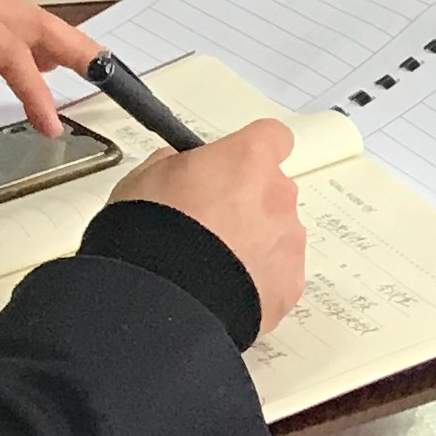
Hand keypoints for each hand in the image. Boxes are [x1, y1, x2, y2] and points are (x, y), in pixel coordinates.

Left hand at [0, 0, 87, 129]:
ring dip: (51, 46)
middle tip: (108, 70)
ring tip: (80, 67)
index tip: (51, 122)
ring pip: (17, 25)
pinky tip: (22, 65)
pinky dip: (19, 48)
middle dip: (74, 47)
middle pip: (33, 24)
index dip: (37, 91)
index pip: (13, 53)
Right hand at [108, 123, 306, 331]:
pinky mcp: (289, 285)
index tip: (230, 168)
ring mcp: (289, 241)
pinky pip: (278, 276)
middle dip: (247, 204)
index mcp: (248, 159)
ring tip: (210, 267)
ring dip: (253, 245)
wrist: (162, 297)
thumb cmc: (149, 231)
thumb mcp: (145, 178)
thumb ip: (177, 164)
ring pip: (278, 234)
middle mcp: (278, 195)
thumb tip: (184, 167)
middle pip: (273, 191)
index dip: (250, 154)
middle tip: (208, 226)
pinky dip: (257, 282)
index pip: (271, 138)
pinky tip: (223, 291)